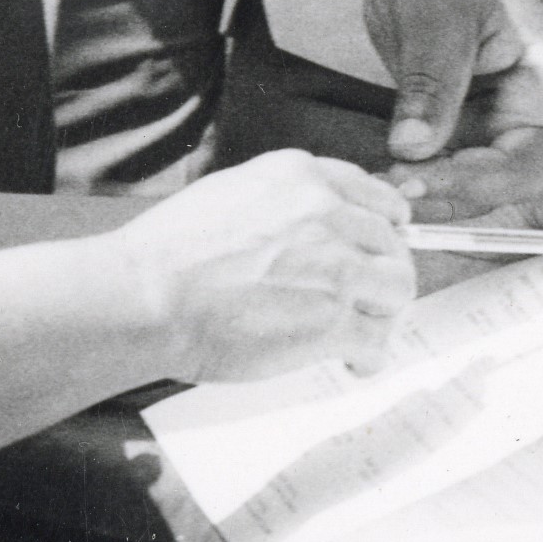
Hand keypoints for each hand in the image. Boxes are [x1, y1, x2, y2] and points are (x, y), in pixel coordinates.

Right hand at [123, 151, 414, 381]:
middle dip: (381, 275)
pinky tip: (356, 363)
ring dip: (381, 313)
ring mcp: (336, 267)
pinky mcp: (331, 321)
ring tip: (361, 332)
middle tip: (366, 300)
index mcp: (303, 179)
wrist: (145, 297)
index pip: (375, 196)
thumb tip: (304, 229)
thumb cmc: (167, 255)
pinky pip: (378, 340)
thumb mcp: (232, 195)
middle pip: (391, 245)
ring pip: (397, 289)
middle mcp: (328, 214)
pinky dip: (371, 356)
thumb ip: (281, 205)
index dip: (382, 228)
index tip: (378, 247)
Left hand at [386, 67, 542, 241]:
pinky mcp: (457, 133)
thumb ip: (430, 81)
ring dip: (442, 193)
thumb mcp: (437, 12)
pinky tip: (391, 176)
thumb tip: (414, 149)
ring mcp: (493, 122)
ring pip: (484, 183)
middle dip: (474, 187)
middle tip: (411, 185)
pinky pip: (448, 175)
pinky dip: (421, 184)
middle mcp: (530, 103)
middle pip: (524, 171)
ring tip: (394, 181)